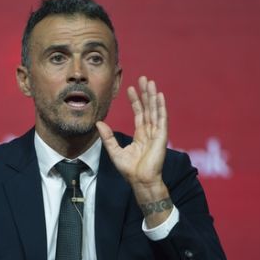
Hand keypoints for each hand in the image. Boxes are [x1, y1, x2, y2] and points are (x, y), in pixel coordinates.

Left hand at [96, 76, 171, 225]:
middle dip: (145, 93)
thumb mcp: (114, 151)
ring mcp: (156, 134)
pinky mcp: (161, 137)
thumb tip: (98, 123)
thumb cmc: (129, 170)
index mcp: (140, 135)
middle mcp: (149, 132)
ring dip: (153, 96)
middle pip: (148, 108)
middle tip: (143, 78)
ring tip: (150, 82)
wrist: (140, 181)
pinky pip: (162, 119)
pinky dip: (161, 107)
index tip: (130, 88)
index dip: (135, 100)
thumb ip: (107, 136)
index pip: (139, 113)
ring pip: (155, 110)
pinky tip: (159, 96)